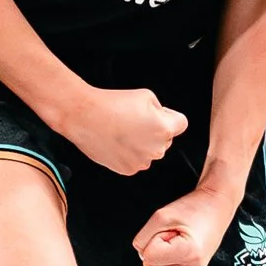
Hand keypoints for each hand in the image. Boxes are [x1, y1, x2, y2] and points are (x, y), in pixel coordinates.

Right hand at [60, 86, 186, 176]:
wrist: (84, 117)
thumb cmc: (112, 104)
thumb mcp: (146, 96)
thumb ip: (162, 110)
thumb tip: (163, 120)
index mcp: (164, 129)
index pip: (181, 124)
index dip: (170, 116)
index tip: (158, 114)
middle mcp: (156, 149)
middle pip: (166, 139)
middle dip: (155, 131)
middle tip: (134, 120)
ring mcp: (142, 162)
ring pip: (150, 152)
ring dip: (143, 144)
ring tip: (123, 130)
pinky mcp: (128, 170)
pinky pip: (137, 161)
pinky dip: (130, 153)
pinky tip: (117, 141)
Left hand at [133, 185, 238, 265]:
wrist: (216, 206)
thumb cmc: (192, 208)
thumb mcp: (161, 216)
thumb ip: (142, 238)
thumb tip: (143, 255)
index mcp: (188, 254)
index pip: (148, 256)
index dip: (155, 238)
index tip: (172, 229)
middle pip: (150, 263)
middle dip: (158, 245)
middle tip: (176, 232)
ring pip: (157, 265)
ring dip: (164, 249)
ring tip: (182, 237)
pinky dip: (170, 254)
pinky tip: (185, 244)